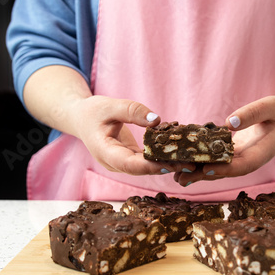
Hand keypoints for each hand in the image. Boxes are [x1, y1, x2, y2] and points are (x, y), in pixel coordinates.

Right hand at [70, 95, 195, 174]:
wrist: (82, 119)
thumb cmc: (93, 111)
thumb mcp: (110, 105)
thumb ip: (132, 111)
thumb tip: (157, 120)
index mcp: (104, 152)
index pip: (128, 163)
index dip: (149, 166)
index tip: (169, 164)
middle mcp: (114, 162)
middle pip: (141, 169)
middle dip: (165, 167)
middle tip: (190, 163)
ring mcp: (122, 163)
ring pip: (146, 168)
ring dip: (167, 164)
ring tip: (191, 160)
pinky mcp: (130, 159)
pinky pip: (147, 161)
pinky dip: (162, 157)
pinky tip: (180, 153)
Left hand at [173, 95, 274, 185]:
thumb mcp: (270, 107)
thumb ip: (252, 114)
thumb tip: (228, 122)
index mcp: (262, 153)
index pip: (243, 166)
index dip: (225, 169)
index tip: (207, 170)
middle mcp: (250, 160)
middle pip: (226, 171)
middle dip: (204, 175)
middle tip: (182, 178)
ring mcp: (241, 159)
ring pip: (219, 168)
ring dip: (199, 173)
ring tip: (177, 177)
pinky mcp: (233, 154)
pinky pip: (217, 160)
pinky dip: (202, 162)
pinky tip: (184, 164)